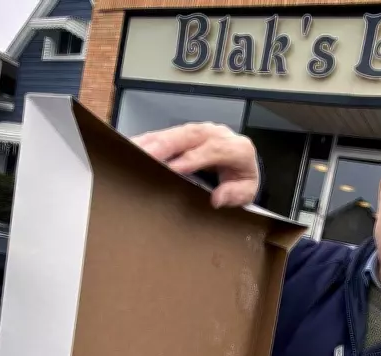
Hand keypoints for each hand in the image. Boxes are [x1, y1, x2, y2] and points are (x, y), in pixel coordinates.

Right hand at [132, 122, 259, 207]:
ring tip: (132, 150)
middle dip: (166, 145)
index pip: (214, 150)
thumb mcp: (247, 192)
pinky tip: (132, 146)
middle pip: (190, 135)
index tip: (174, 169)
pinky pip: (166, 133)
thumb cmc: (242, 179)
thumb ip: (235, 194)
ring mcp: (201, 131)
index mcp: (238, 148)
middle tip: (144, 155)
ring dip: (152, 141)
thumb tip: (217, 199)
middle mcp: (218, 134)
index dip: (193, 159)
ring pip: (175, 132)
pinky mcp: (186, 133)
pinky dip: (148, 140)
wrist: (244, 165)